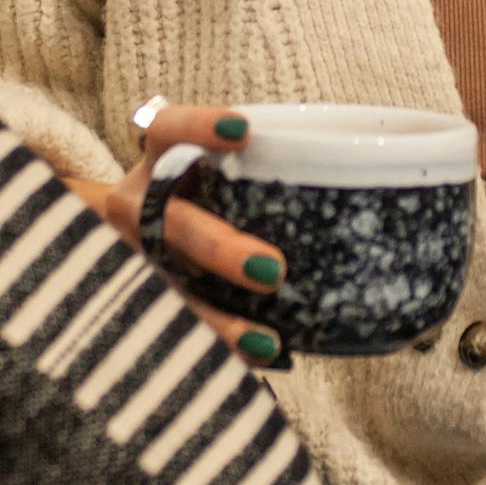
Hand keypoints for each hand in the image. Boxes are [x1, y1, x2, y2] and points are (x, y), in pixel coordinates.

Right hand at [73, 103, 289, 368]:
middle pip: (169, 222)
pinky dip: (215, 346)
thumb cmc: (197, 195)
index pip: (167, 131)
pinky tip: (258, 358)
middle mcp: (134, 205)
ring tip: (265, 340)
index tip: (243, 131)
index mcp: (156, 161)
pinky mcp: (133, 301)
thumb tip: (365, 174)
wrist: (120, 236)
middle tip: (273, 271)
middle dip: (219, 248)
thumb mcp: (211, 173)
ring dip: (214, 316)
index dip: (198, 127)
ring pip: (163, 287)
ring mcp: (129, 257)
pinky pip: (171, 327)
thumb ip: (259, 173)